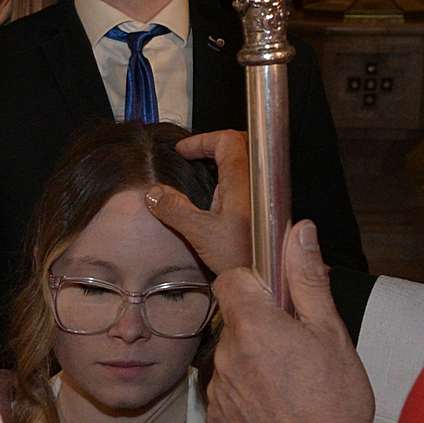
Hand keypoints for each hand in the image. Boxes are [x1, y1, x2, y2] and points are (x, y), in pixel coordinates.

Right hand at [143, 129, 251, 273]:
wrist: (270, 283)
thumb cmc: (243, 259)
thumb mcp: (200, 234)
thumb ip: (175, 210)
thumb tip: (154, 194)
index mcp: (244, 180)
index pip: (227, 139)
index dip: (203, 140)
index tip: (183, 151)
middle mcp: (257, 183)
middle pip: (239, 146)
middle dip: (213, 146)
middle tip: (193, 156)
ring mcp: (263, 196)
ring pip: (245, 164)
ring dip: (222, 164)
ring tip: (201, 173)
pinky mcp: (263, 210)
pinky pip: (248, 182)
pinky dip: (229, 180)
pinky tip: (216, 199)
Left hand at [205, 221, 374, 422]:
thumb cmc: (334, 405)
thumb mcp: (332, 333)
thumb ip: (308, 279)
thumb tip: (299, 231)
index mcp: (253, 325)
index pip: (231, 281)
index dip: (254, 285)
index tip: (278, 300)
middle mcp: (226, 355)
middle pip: (235, 323)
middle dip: (260, 329)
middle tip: (297, 351)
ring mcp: (217, 392)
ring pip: (231, 361)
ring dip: (254, 365)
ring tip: (292, 388)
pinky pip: (228, 396)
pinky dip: (247, 399)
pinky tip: (278, 412)